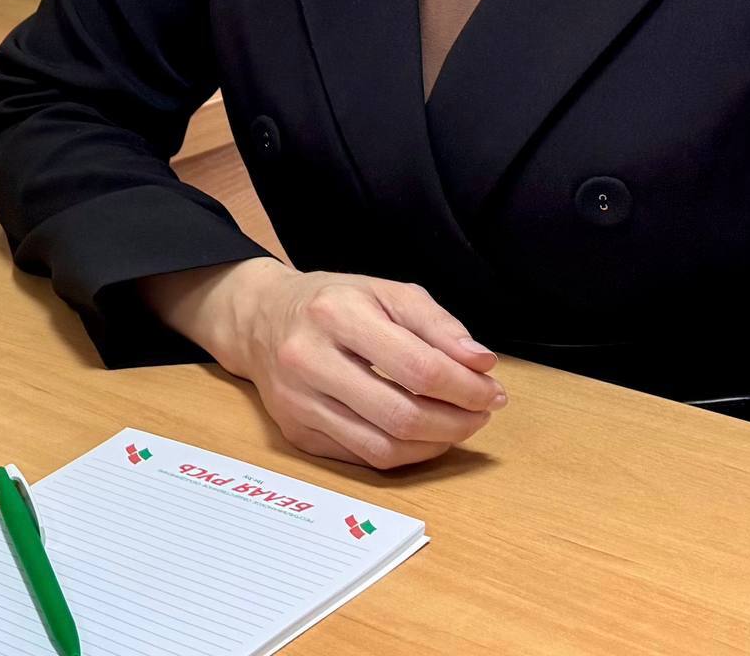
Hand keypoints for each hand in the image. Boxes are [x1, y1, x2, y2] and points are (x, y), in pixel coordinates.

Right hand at [142, 259, 503, 470]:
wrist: (258, 319)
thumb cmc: (332, 303)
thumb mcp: (384, 292)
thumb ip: (436, 324)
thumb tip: (481, 364)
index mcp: (335, 314)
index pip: (418, 367)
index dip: (466, 387)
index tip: (491, 390)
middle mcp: (309, 359)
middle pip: (402, 415)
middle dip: (457, 422)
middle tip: (481, 413)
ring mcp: (298, 401)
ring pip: (384, 447)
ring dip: (436, 444)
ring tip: (457, 426)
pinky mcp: (295, 433)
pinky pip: (363, 458)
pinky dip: (405, 453)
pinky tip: (421, 435)